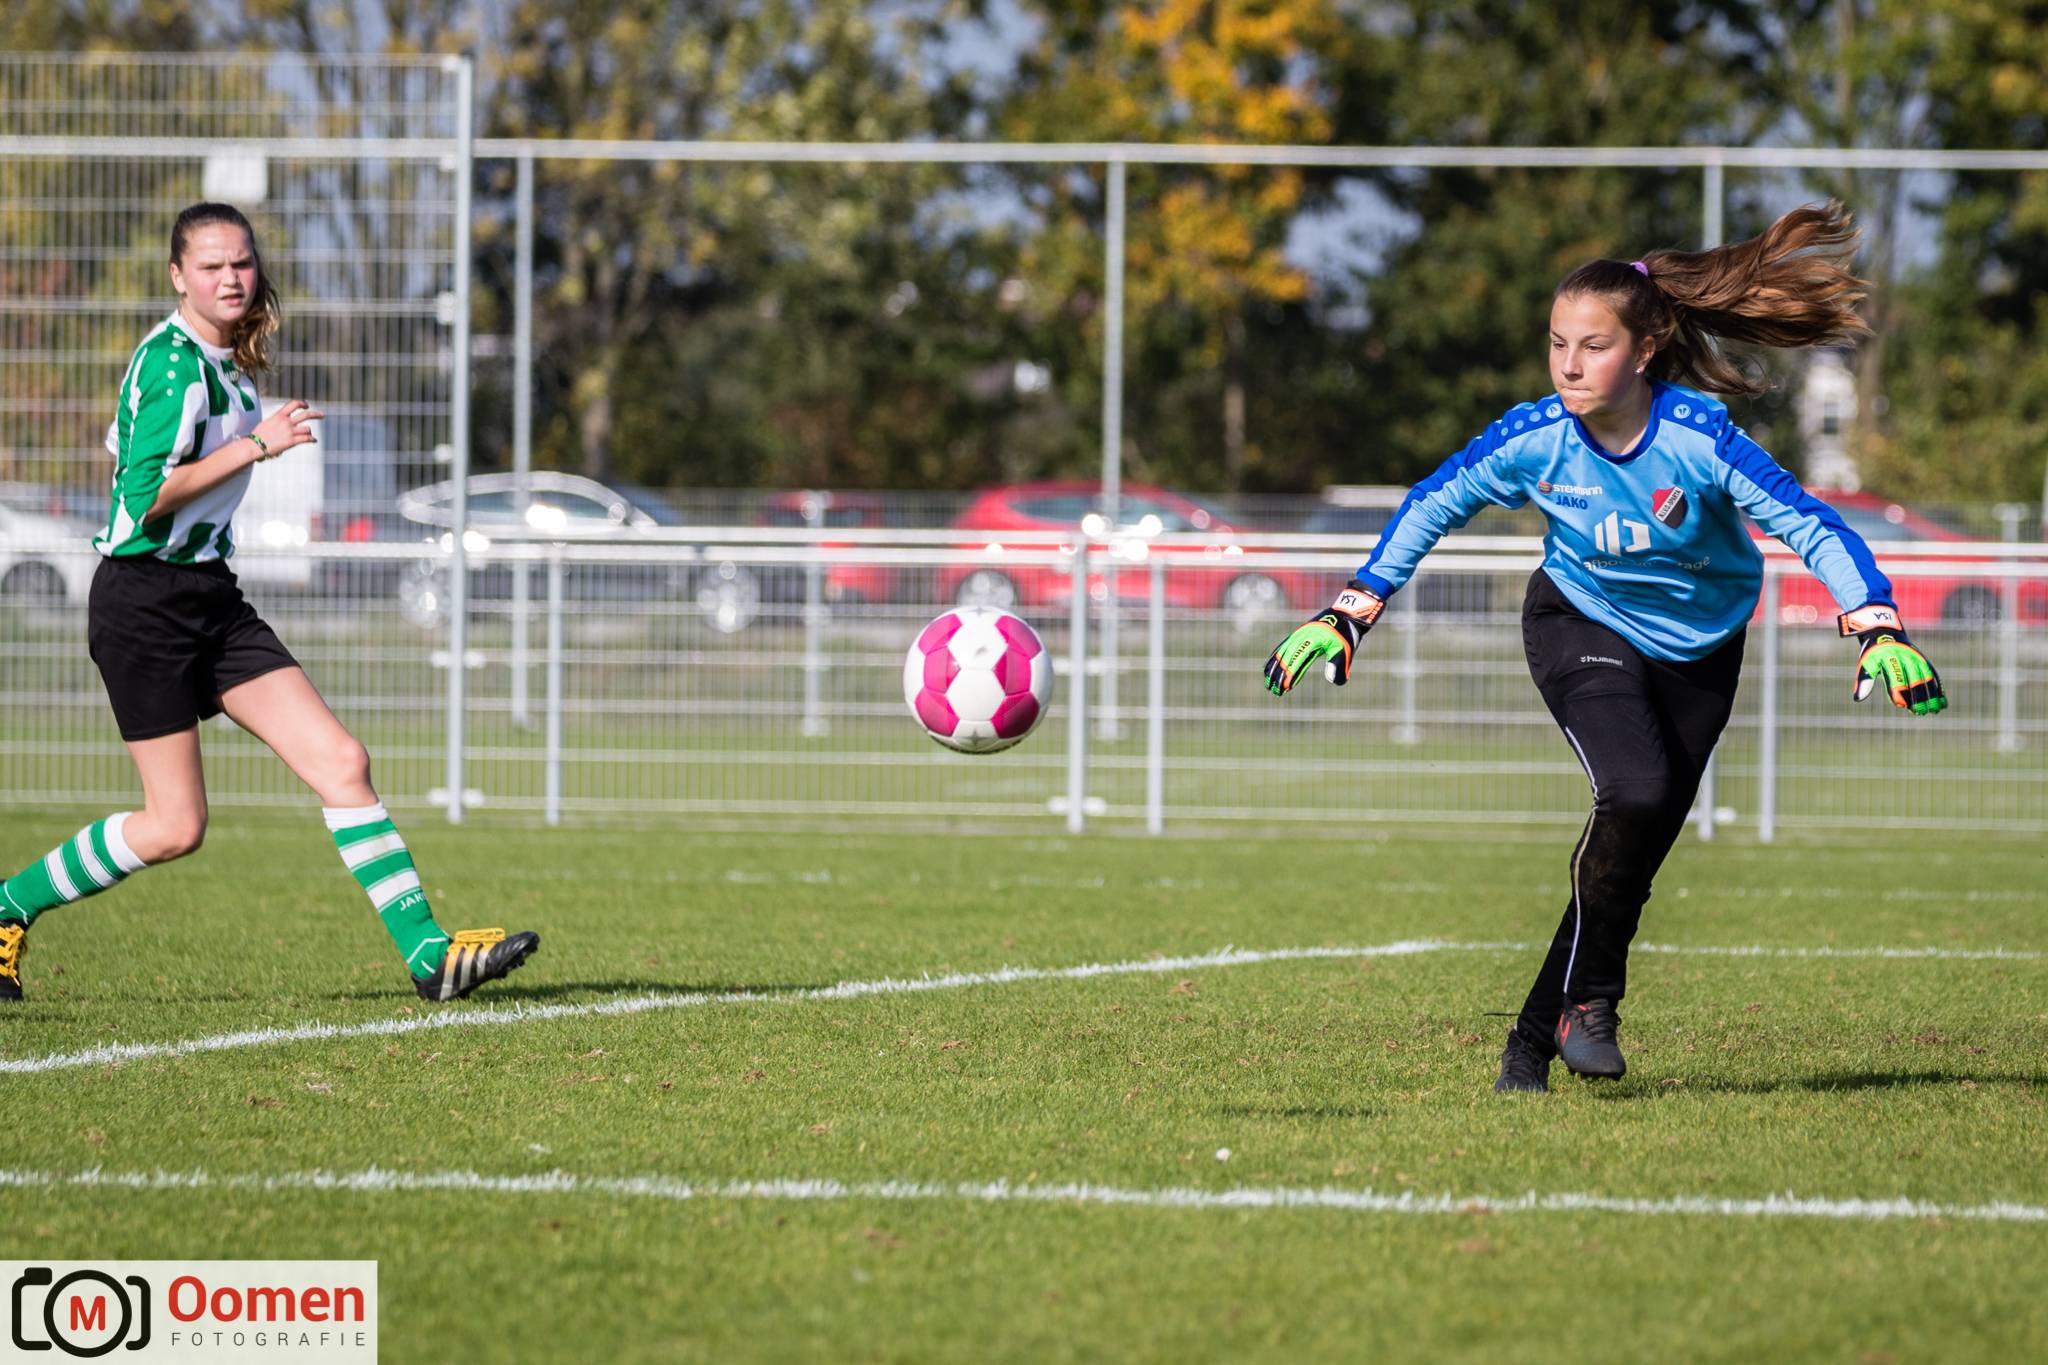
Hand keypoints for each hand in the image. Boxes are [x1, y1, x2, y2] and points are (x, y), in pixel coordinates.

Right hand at [251, 399, 322, 459]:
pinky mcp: (291, 441)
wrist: (254, 445)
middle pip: (305, 415)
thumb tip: (279, 422)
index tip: (306, 405)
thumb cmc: (257, 436)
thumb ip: (276, 421)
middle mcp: (286, 422)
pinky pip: (306, 439)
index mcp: (279, 415)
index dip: (302, 403)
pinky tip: (314, 440)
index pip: (293, 404)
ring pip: (307, 428)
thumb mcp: (267, 423)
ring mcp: (289, 431)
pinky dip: (312, 439)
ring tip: (309, 434)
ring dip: (309, 431)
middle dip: (315, 414)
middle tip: (321, 415)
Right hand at [1263, 582, 1383, 694]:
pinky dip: (1275, 657)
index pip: (1297, 660)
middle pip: (1286, 657)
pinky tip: (1269, 665)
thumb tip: (1332, 681)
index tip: (1285, 688)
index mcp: (1312, 640)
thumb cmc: (1347, 633)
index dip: (1290, 675)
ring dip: (1274, 668)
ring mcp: (1299, 634)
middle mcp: (1302, 636)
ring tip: (1268, 682)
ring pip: (1282, 652)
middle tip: (1273, 690)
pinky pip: (1283, 646)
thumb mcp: (1346, 650)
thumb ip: (1338, 665)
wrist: (1346, 613)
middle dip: (1278, 675)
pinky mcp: (1299, 634)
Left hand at [1840, 605, 1944, 714]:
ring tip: (1934, 710)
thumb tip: (1858, 699)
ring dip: (1932, 695)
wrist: (1885, 631)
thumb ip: (1864, 680)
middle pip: (1915, 680)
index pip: (1896, 679)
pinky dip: (1939, 689)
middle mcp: (1907, 658)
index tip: (1902, 706)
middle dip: (1919, 698)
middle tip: (1920, 712)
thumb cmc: (1873, 652)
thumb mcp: (1866, 663)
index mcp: (1890, 658)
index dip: (1899, 693)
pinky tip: (1942, 701)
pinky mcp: (1924, 660)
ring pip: (1928, 679)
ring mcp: (1918, 658)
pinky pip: (1934, 675)